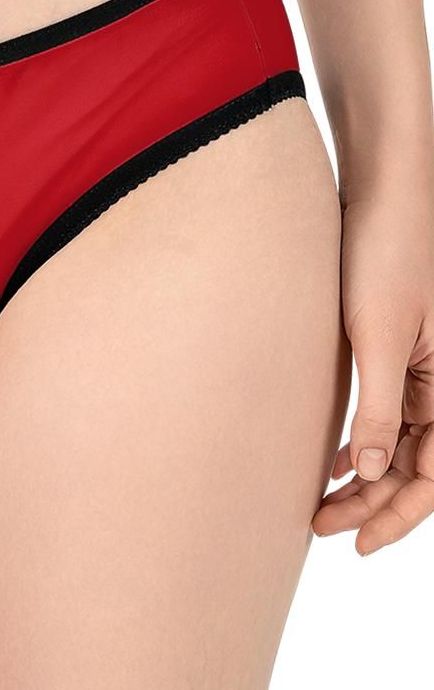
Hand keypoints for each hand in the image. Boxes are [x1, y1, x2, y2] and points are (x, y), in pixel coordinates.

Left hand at [313, 191, 433, 554]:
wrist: (380, 200)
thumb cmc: (384, 258)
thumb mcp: (377, 336)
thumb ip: (380, 405)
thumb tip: (373, 472)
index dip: (398, 517)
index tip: (358, 543)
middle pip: (415, 466)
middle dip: (373, 504)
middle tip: (323, 527)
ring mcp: (422, 370)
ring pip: (399, 443)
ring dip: (365, 477)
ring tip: (322, 503)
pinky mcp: (396, 352)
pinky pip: (389, 412)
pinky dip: (364, 441)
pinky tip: (336, 460)